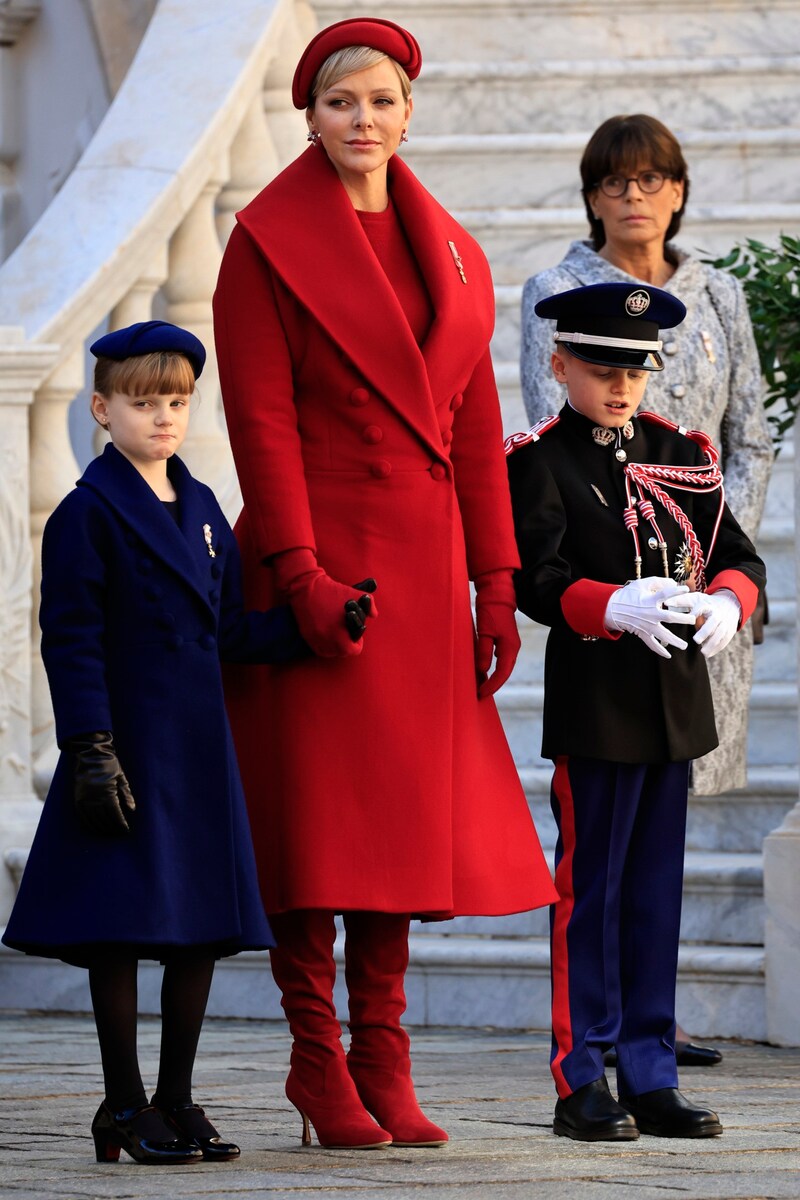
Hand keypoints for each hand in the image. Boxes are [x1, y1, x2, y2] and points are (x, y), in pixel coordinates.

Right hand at [65, 731, 134, 836]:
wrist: (90, 754)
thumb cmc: (109, 764)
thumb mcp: (121, 777)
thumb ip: (127, 794)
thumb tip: (132, 809)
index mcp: (107, 793)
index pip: (115, 815)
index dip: (121, 824)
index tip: (126, 830)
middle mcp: (94, 798)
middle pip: (104, 819)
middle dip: (112, 828)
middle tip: (118, 833)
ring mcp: (84, 799)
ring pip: (93, 820)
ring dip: (101, 828)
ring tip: (109, 833)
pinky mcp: (77, 798)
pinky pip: (83, 816)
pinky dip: (89, 824)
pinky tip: (95, 828)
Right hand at [273, 549, 377, 657]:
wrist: (306, 586)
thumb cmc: (333, 591)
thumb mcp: (357, 595)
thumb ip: (370, 606)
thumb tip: (374, 615)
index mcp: (339, 636)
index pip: (353, 650)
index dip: (357, 642)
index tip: (355, 633)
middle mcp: (326, 642)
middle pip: (341, 652)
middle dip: (347, 644)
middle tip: (347, 633)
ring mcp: (314, 640)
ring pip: (329, 652)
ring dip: (335, 645)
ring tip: (337, 633)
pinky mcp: (306, 636)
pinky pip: (318, 648)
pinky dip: (324, 643)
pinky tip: (327, 632)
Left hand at [474, 569, 520, 697]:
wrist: (497, 594)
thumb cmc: (490, 610)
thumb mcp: (484, 631)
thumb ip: (484, 651)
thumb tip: (483, 670)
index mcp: (509, 647)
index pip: (502, 673)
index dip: (492, 685)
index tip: (480, 693)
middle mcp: (513, 648)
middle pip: (505, 672)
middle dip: (493, 685)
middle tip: (479, 695)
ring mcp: (510, 645)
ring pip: (503, 667)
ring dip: (493, 678)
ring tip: (481, 687)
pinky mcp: (505, 641)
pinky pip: (501, 660)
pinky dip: (493, 669)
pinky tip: (484, 673)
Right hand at [604, 576, 694, 658]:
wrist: (613, 609)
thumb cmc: (629, 595)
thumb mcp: (641, 584)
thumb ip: (658, 582)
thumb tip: (674, 583)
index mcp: (650, 600)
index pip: (665, 594)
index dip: (675, 591)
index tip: (686, 589)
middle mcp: (650, 613)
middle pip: (669, 617)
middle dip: (682, 618)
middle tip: (693, 619)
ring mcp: (646, 625)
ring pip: (663, 634)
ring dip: (674, 641)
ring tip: (684, 645)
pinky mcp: (642, 632)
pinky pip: (651, 644)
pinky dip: (659, 650)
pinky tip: (668, 655)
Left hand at [663, 588, 741, 657]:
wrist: (730, 604)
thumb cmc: (706, 603)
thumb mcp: (695, 599)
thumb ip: (680, 601)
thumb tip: (665, 603)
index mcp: (708, 605)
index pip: (702, 608)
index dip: (696, 613)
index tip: (690, 618)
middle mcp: (718, 614)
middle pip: (714, 622)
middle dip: (706, 631)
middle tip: (696, 640)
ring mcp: (725, 623)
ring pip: (721, 633)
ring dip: (712, 643)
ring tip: (703, 653)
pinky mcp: (730, 631)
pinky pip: (725, 640)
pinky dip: (717, 648)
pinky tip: (708, 654)